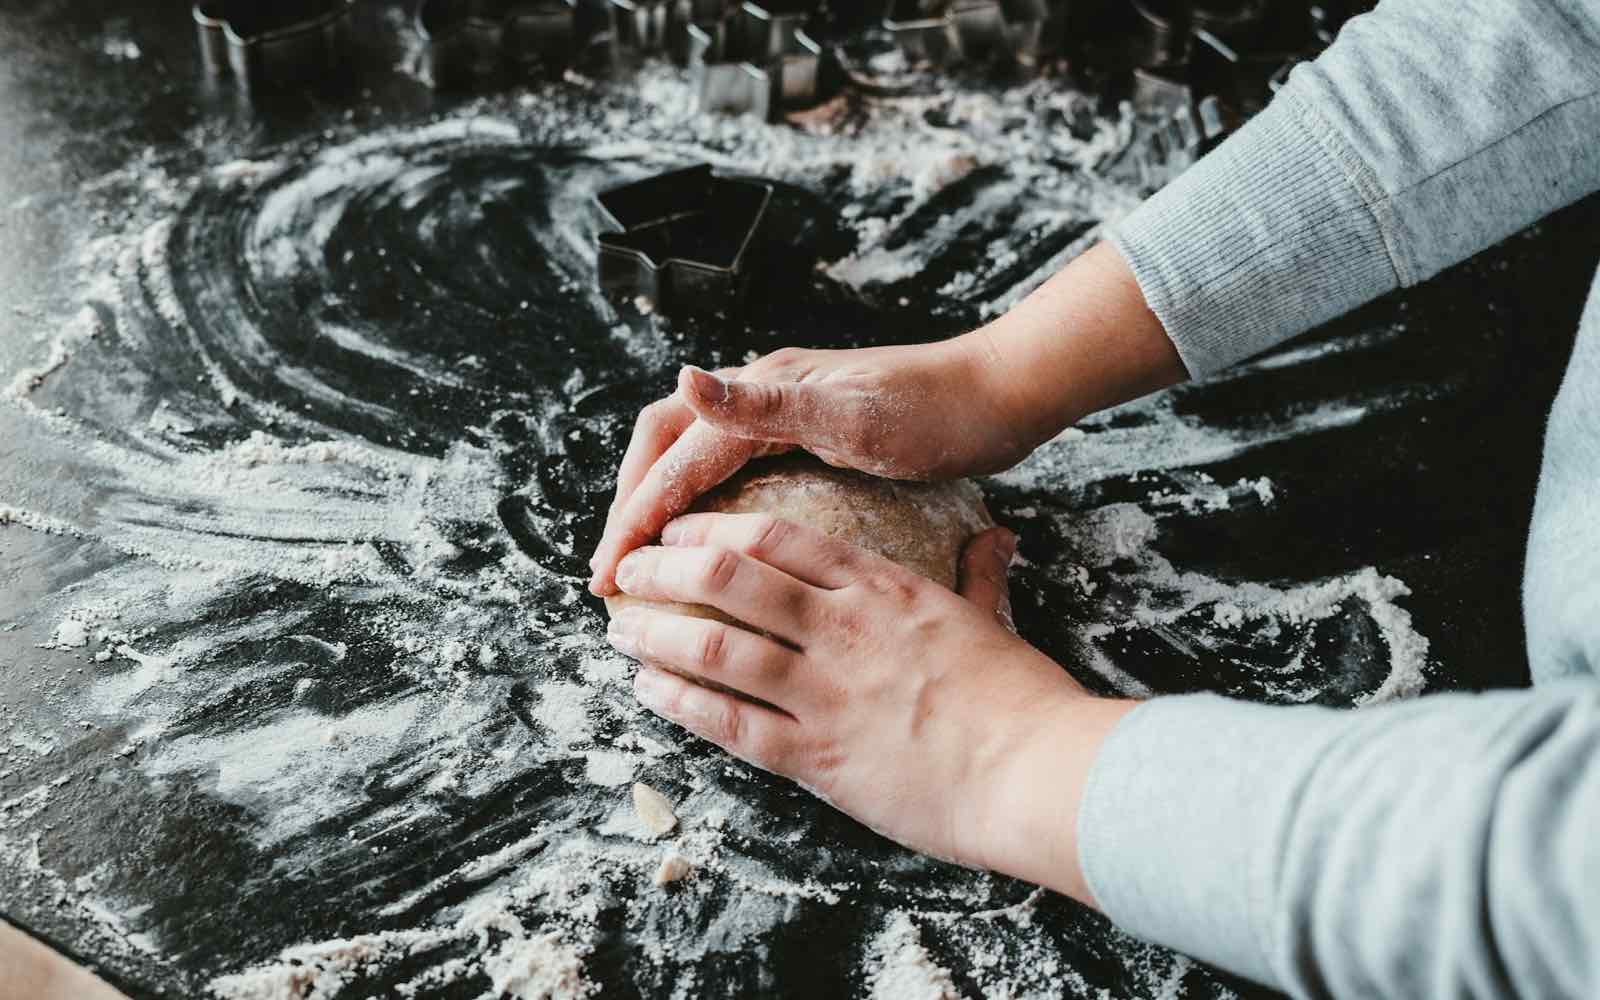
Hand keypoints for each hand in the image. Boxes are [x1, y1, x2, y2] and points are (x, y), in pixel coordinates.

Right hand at [588, 336, 1032, 595]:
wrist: (1002, 396)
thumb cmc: (938, 410)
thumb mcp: (854, 413)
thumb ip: (767, 403)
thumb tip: (684, 380)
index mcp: (764, 389)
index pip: (675, 455)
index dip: (637, 514)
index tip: (610, 574)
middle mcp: (762, 392)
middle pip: (664, 445)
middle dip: (630, 507)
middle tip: (608, 574)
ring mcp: (782, 410)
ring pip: (691, 454)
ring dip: (657, 503)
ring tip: (637, 561)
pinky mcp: (804, 431)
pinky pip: (727, 466)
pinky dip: (698, 503)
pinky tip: (704, 543)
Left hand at [605, 513, 1136, 901]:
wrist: (1036, 772)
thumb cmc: (1022, 699)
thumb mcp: (991, 619)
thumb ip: (978, 573)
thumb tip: (994, 538)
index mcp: (881, 588)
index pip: (776, 537)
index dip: (712, 529)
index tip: (678, 530)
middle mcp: (840, 629)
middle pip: (725, 579)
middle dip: (662, 570)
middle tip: (628, 571)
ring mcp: (823, 692)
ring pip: (712, 645)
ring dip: (653, 632)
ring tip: (619, 628)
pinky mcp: (815, 757)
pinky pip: (726, 721)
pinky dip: (676, 701)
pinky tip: (647, 689)